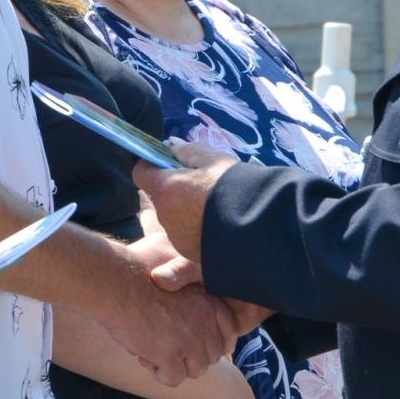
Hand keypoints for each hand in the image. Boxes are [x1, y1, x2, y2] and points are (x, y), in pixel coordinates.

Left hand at [131, 140, 238, 269]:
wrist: (259, 230)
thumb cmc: (233, 187)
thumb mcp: (213, 160)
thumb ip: (187, 151)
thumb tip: (170, 145)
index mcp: (164, 189)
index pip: (141, 172)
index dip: (153, 165)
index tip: (170, 162)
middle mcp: (164, 215)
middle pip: (161, 196)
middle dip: (175, 188)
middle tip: (202, 183)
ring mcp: (177, 237)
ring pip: (175, 217)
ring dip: (187, 209)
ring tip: (216, 205)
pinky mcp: (191, 253)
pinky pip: (189, 234)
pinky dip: (198, 228)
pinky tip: (220, 223)